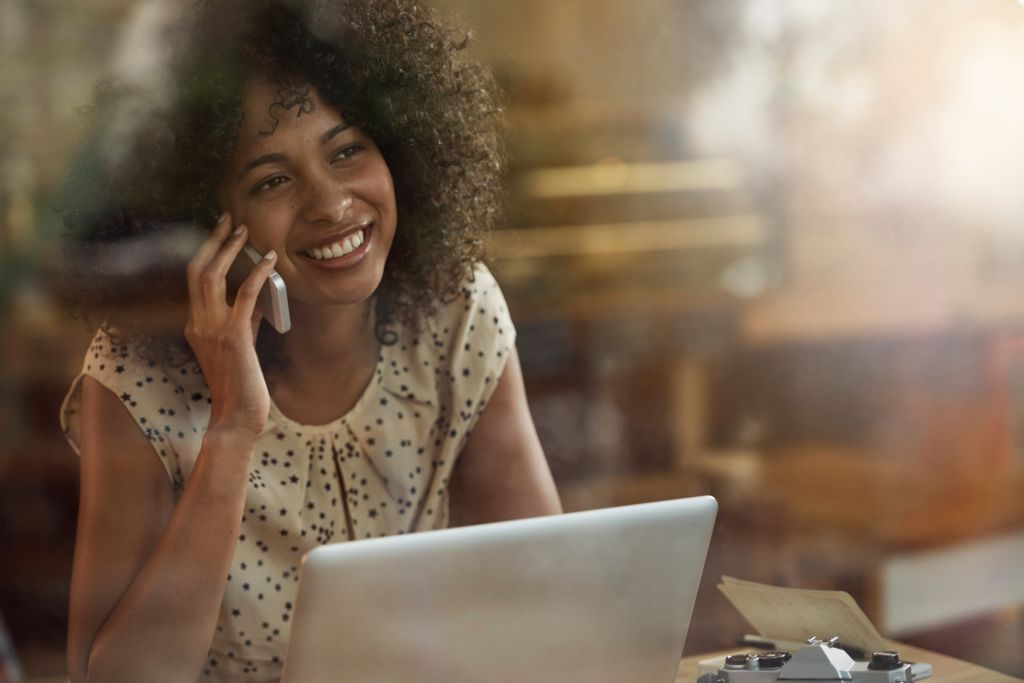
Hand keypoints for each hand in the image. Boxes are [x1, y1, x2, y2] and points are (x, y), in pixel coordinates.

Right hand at [184, 212, 277, 439]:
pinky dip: (257, 273)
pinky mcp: (234, 337)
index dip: (207, 251)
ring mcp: (212, 330)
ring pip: (211, 277)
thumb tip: (259, 295)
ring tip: (244, 231)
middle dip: (212, 240)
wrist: (237, 416)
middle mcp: (197, 323)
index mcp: (194, 325)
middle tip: (229, 219)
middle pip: (195, 270)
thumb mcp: (241, 345)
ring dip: (229, 250)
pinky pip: (244, 296)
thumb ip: (245, 320)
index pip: (193, 279)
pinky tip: (270, 260)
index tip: (221, 231)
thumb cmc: (242, 384)